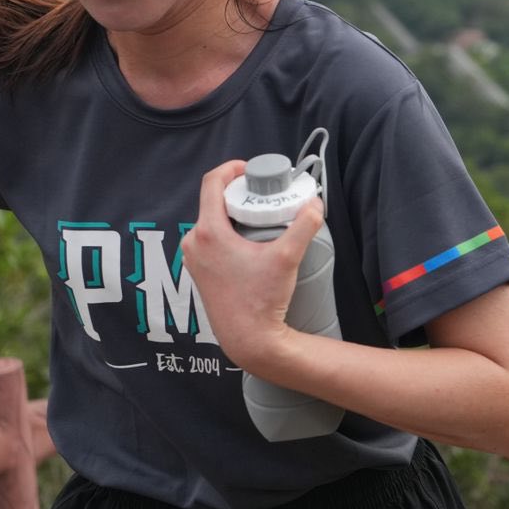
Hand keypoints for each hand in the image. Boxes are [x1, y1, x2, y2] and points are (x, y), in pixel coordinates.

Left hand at [180, 161, 323, 373]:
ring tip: (257, 217)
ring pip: (210, 222)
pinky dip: (226, 233)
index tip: (250, 170)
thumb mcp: (286, 258)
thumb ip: (303, 226)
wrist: (248, 339)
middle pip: (212, 202)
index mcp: (208, 232)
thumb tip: (314, 204)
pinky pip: (208, 241)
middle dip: (237, 193)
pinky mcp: (199, 273)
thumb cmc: (261, 301)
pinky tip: (247, 242)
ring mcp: (193, 259)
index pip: (211, 182)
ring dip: (231, 214)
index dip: (231, 169)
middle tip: (262, 194)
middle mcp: (194, 243)